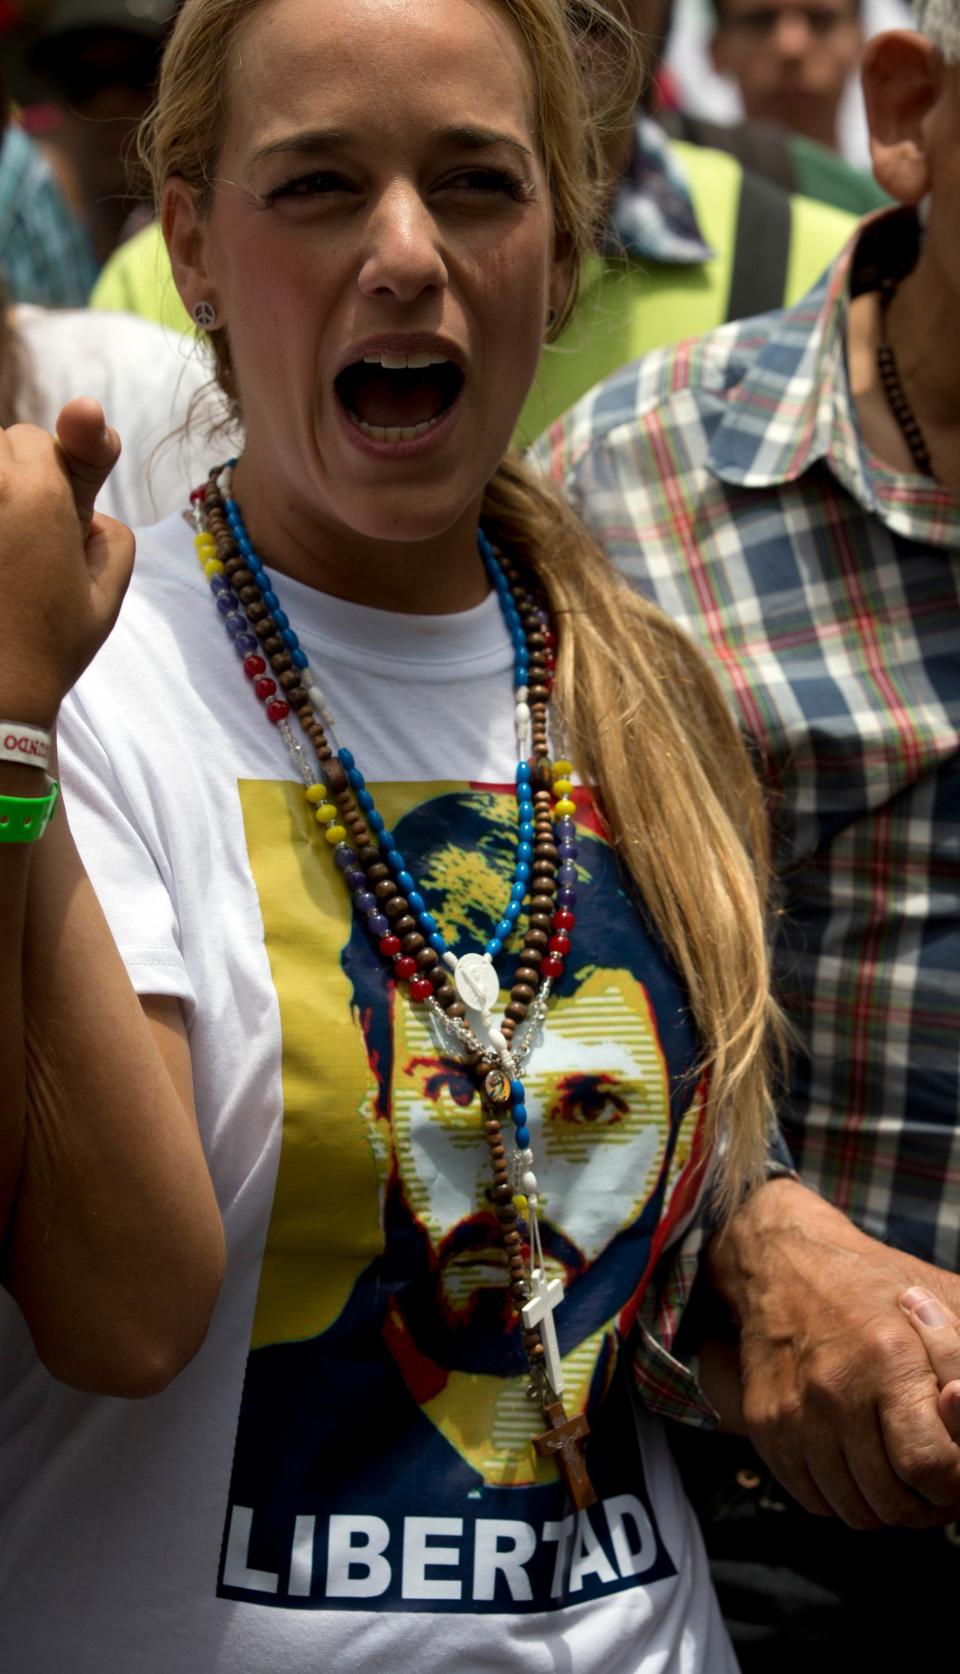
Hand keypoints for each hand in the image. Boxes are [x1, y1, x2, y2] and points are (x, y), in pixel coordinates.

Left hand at [0, 402, 132, 726]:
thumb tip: (87, 509)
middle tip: (26, 538)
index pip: (33, 438)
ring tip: (7, 553)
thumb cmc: (51, 646)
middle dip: (13, 477)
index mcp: (39, 493)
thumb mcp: (105, 590)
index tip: (52, 514)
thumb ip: (109, 529)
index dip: (48, 472)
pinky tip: (0, 563)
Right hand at [708, 1178, 959, 1528]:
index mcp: (887, 1357)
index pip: (930, 1466)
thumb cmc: (873, 1287)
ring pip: (856, 1512)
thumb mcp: (942, 1301)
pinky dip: (843, 1495)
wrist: (782, 1266)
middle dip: (927, 1502)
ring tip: (897, 1467)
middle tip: (934, 1476)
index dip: (955, 1482)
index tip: (957, 1467)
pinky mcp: (766, 1427)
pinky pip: (815, 1501)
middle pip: (894, 1502)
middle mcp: (834, 1390)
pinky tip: (857, 1461)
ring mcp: (794, 1413)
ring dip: (886, 1504)